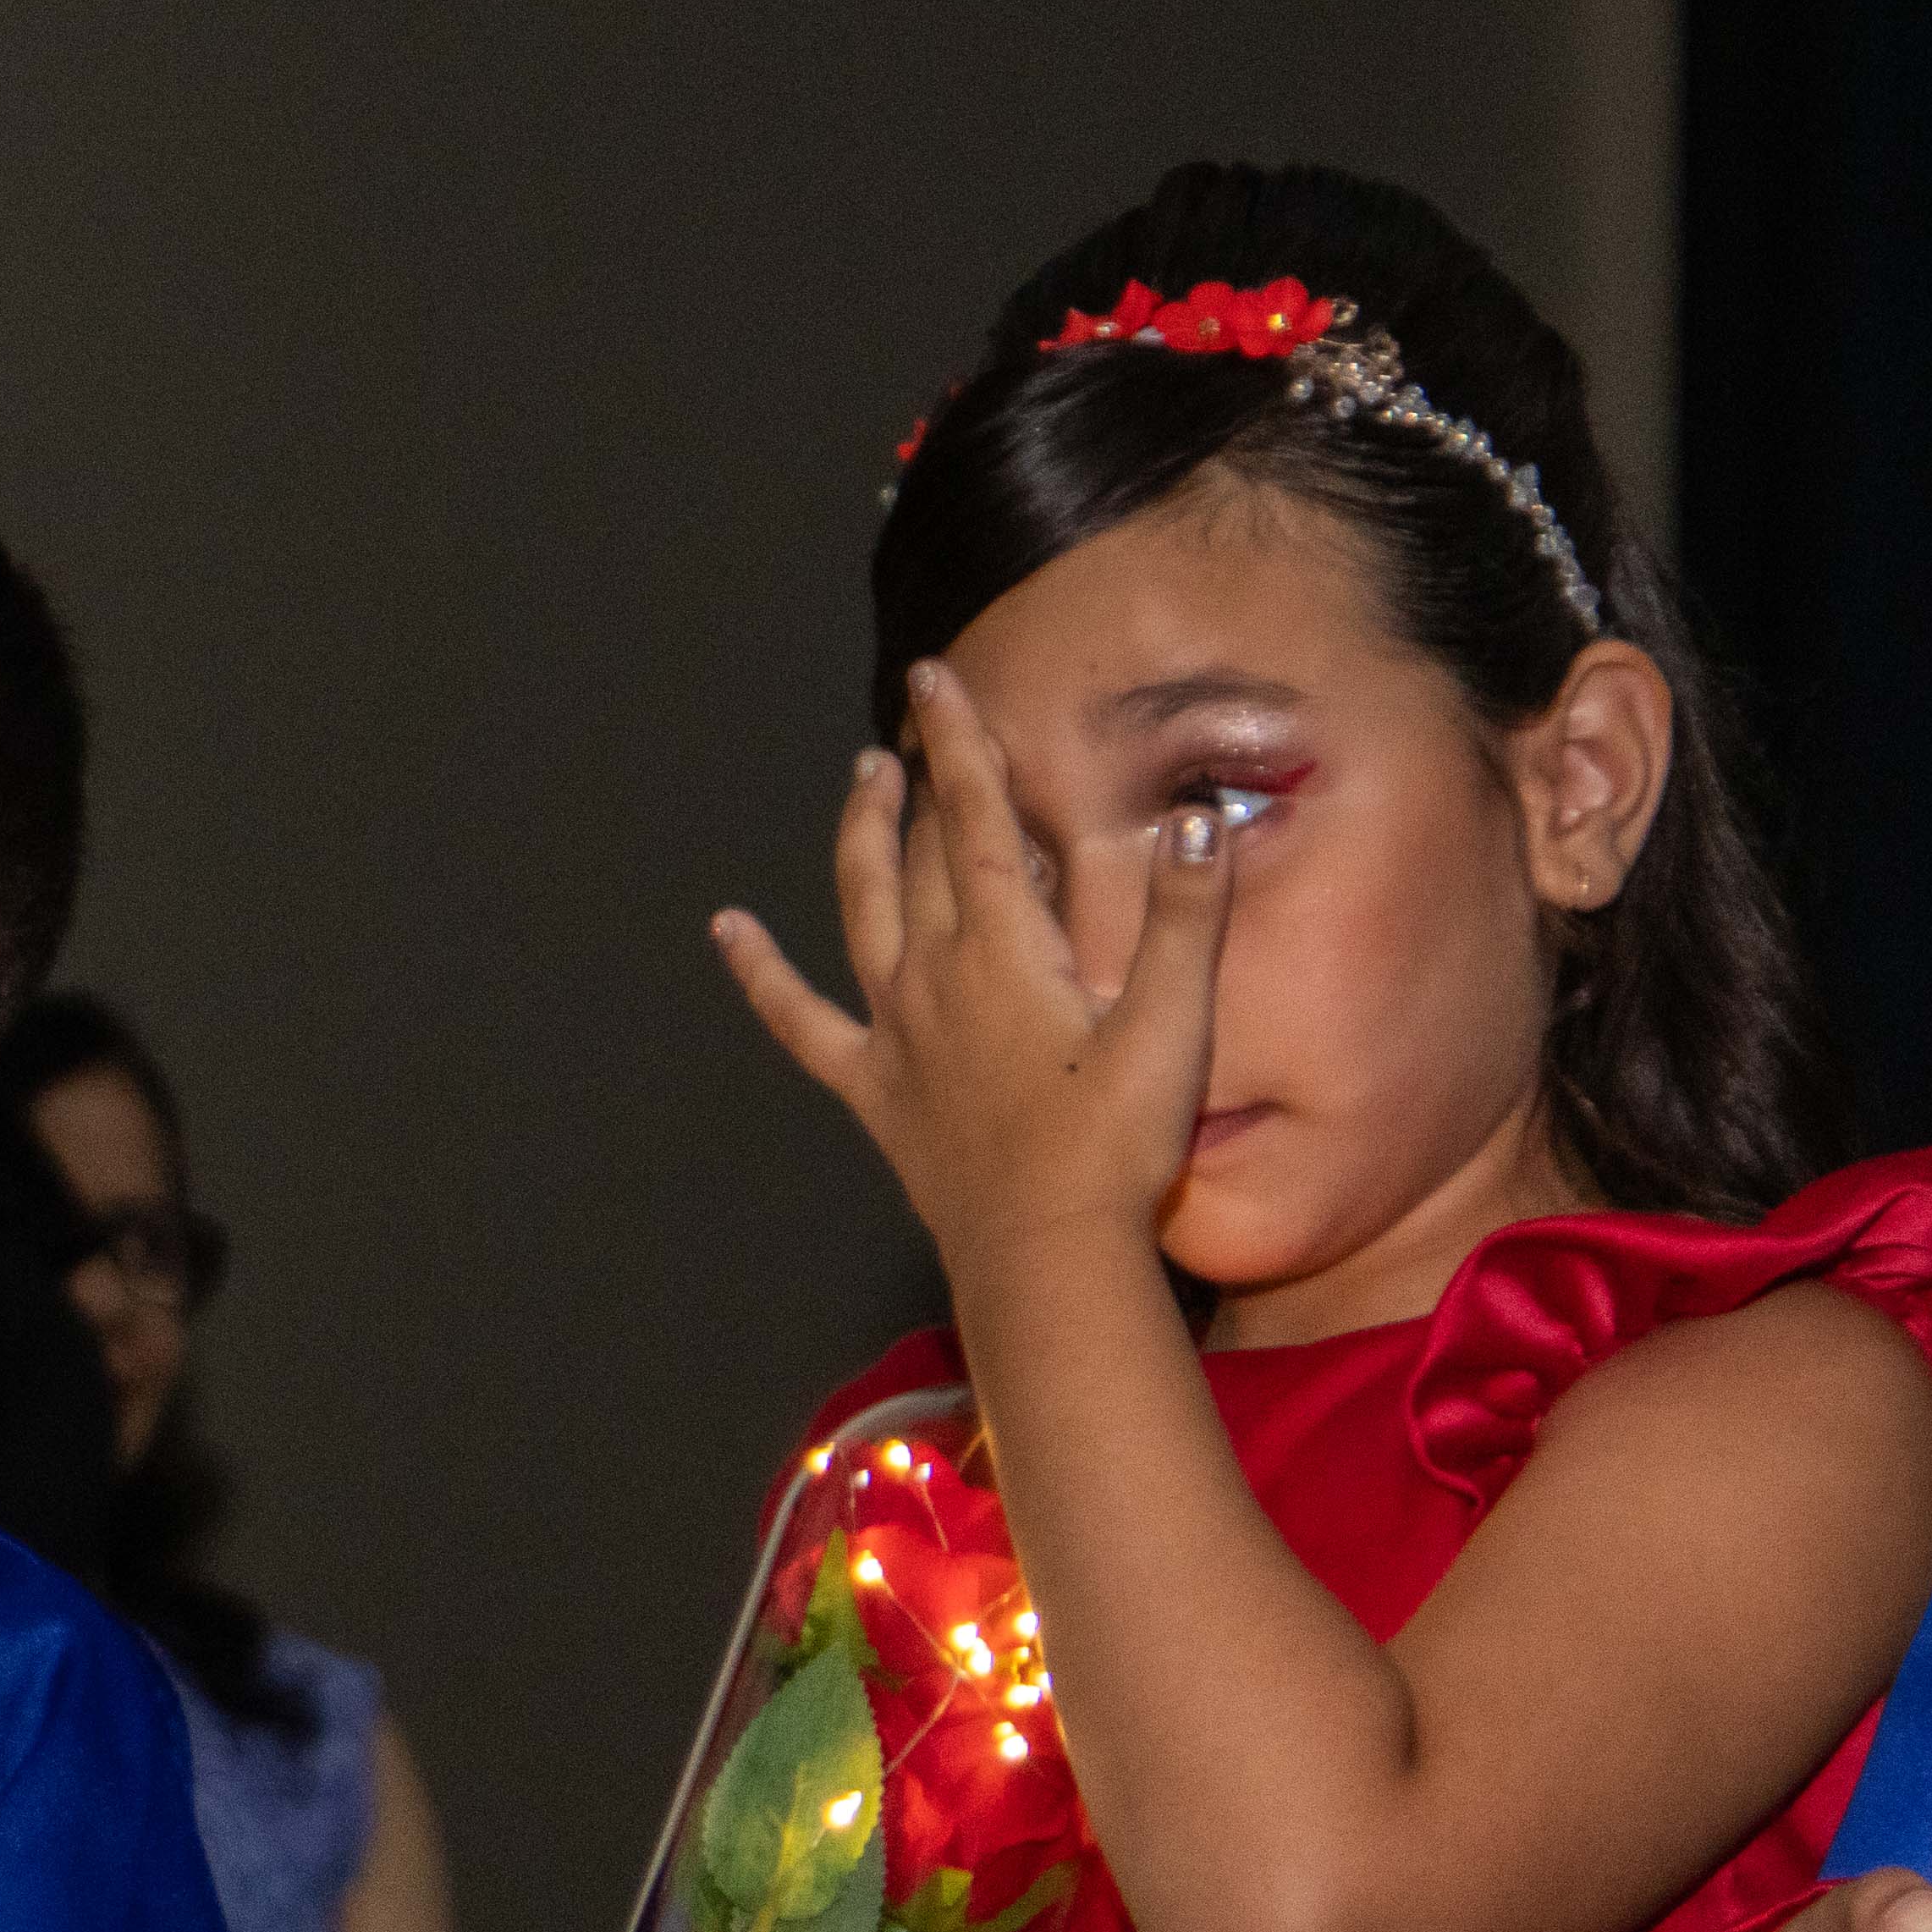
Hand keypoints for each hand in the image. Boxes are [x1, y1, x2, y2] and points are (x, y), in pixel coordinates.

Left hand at [710, 660, 1235, 1284]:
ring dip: (860, 839)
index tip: (937, 677)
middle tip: (917, 720)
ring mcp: (895, 1031)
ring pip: (861, 910)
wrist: (1047, 1255)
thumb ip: (1187, 915)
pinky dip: (760, 973)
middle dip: (923, 779)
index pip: (980, 819)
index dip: (962, 743)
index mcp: (1005, 950)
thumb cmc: (1118, 1146)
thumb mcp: (1175, 1025)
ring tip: (860, 782)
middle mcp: (935, 974)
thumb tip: (1202, 817)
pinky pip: (800, 1019)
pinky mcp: (873, 1087)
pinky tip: (729, 932)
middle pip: (921, 854)